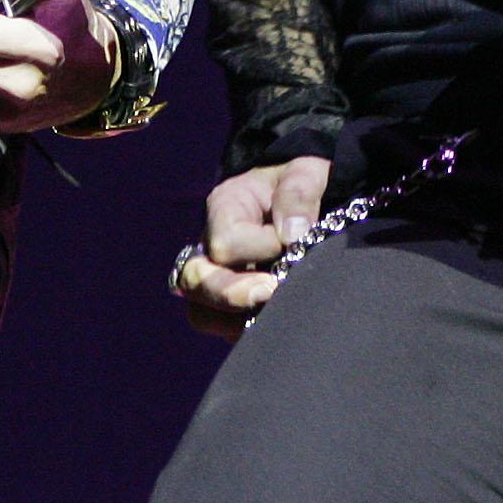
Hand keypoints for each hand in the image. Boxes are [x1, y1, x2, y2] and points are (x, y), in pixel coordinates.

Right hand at [172, 156, 330, 339]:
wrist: (307, 197)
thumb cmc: (302, 182)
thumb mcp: (306, 172)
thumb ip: (298, 192)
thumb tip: (291, 234)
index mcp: (224, 207)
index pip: (225, 242)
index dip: (259, 247)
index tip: (292, 241)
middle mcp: (211, 245)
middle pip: (196, 283)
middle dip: (234, 295)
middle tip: (272, 293)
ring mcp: (218, 278)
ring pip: (202, 314)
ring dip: (238, 319)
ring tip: (275, 313)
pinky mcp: (231, 305)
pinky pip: (226, 330)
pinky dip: (250, 331)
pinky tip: (279, 320)